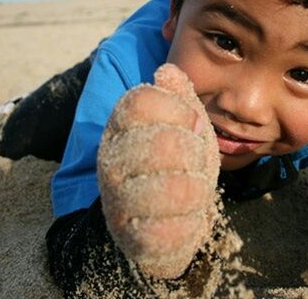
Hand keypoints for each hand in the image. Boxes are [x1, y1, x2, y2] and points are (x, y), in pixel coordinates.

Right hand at [97, 63, 219, 278]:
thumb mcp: (184, 125)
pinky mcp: (134, 238)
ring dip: (195, 189)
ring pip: (168, 190)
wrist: (166, 220)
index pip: (140, 101)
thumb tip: (168, 70)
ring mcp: (119, 201)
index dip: (177, 109)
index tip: (193, 123)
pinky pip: (168, 231)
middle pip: (160, 144)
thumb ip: (179, 97)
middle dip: (192, 152)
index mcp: (123, 127)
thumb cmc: (177, 164)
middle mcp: (112, 161)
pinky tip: (188, 216)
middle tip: (194, 161)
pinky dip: (189, 222)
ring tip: (193, 190)